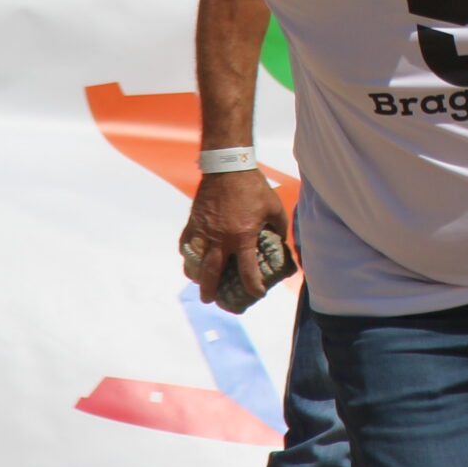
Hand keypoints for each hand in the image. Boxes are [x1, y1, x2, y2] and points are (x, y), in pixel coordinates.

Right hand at [179, 166, 291, 308]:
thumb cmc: (253, 186)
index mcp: (242, 237)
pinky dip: (188, 253)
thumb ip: (279, 227)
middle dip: (211, 290)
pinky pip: (186, 243)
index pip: (247, 270)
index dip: (253, 285)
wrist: (228, 167)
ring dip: (195, 275)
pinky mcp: (194, 222)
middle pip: (212, 273)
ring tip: (198, 280)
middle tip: (211, 300)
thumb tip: (281, 240)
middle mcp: (221, 239)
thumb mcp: (274, 207)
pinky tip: (191, 256)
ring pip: (194, 261)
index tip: (257, 293)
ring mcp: (204, 231)